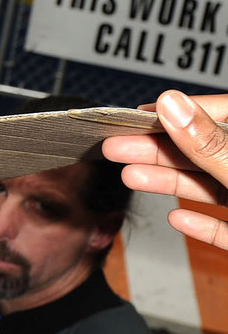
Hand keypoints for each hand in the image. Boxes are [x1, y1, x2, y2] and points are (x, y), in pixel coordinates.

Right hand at [101, 91, 227, 248]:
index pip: (221, 114)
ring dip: (169, 184)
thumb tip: (173, 106)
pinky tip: (178, 220)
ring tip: (130, 177)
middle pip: (207, 153)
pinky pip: (225, 228)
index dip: (180, 111)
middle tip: (117, 146)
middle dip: (159, 151)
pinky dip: (201, 225)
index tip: (142, 113)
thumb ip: (209, 144)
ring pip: (211, 189)